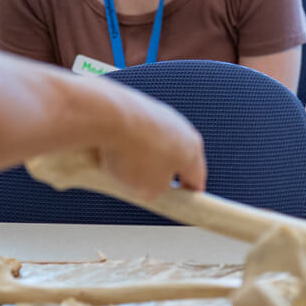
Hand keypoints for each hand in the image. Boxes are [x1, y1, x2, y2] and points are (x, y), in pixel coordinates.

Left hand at [90, 82, 206, 200]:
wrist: (110, 118)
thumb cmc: (134, 153)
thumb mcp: (149, 189)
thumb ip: (158, 190)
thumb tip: (152, 186)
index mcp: (192, 152)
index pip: (196, 179)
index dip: (187, 194)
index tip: (179, 200)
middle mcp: (182, 130)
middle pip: (177, 157)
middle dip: (162, 172)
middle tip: (145, 185)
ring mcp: (162, 115)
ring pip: (157, 142)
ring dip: (144, 154)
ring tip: (123, 165)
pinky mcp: (141, 105)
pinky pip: (138, 129)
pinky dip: (129, 140)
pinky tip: (113, 147)